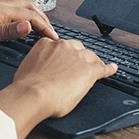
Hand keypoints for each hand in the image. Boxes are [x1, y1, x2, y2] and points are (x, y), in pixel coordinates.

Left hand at [0, 0, 56, 55]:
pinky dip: (23, 14)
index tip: (55, 39)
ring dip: (34, 14)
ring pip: (21, 4)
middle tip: (51, 33)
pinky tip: (20, 24)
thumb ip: (7, 32)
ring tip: (41, 27)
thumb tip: (29, 27)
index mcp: (0, 9)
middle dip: (43, 18)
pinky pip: (12, 7)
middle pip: (29, 6)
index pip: (31, 16)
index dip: (46, 28)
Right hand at [0, 38, 116, 138]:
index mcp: (47, 44)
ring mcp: (78, 57)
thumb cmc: (26, 86)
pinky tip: (112, 69)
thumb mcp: (27, 68)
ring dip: (93, 63)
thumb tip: (36, 71)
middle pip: (78, 48)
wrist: (32, 94)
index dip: (64, 55)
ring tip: (96, 68)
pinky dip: (109, 69)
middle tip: (78, 67)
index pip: (60, 46)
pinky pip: (103, 67)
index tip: (64, 61)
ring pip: (90, 57)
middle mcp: (63, 46)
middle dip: (79, 57)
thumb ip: (36, 64)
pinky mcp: (89, 70)